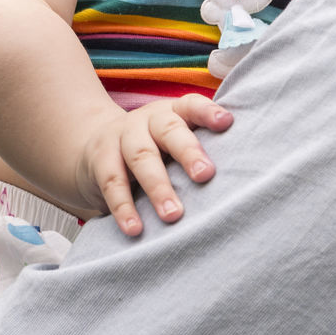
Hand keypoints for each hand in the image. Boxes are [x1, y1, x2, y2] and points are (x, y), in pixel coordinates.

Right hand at [76, 95, 233, 236]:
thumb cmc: (152, 149)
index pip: (192, 105)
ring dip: (158, 186)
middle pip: (169, 130)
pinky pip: (112, 183)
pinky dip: (124, 207)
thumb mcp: (172, 141)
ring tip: (173, 215)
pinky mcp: (100, 159)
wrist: (92, 147)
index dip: (208, 112)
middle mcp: (148, 119)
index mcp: (172, 112)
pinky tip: (135, 229)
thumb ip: (199, 150)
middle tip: (206, 175)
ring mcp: (121, 136)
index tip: (227, 123)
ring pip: (141, 157)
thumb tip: (243, 181)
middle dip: (188, 152)